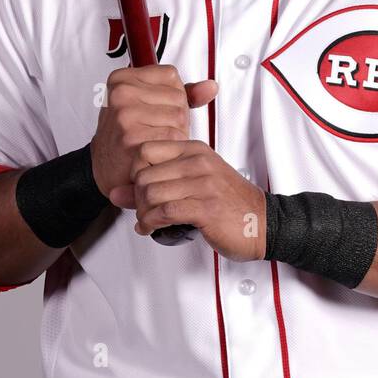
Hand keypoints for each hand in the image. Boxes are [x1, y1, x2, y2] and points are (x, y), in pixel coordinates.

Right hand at [88, 65, 218, 197]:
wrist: (106, 168)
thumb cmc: (130, 133)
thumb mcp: (150, 104)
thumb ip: (182, 92)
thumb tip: (211, 87)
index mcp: (122, 78)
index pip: (170, 75)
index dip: (171, 96)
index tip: (153, 109)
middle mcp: (121, 93)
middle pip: (177, 98)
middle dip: (175, 117)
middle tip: (153, 129)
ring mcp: (125, 115)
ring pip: (178, 117)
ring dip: (175, 133)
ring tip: (154, 140)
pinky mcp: (133, 138)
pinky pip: (173, 136)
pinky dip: (171, 147)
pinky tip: (155, 151)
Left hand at [108, 140, 267, 261]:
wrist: (262, 223)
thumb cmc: (229, 203)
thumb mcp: (192, 184)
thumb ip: (155, 184)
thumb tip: (116, 191)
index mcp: (195, 150)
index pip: (145, 150)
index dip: (134, 172)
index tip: (138, 188)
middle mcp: (198, 163)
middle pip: (144, 174)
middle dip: (136, 198)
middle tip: (142, 211)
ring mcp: (203, 184)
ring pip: (151, 194)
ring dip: (142, 213)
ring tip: (147, 220)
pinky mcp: (205, 208)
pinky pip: (165, 212)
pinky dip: (151, 223)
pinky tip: (150, 228)